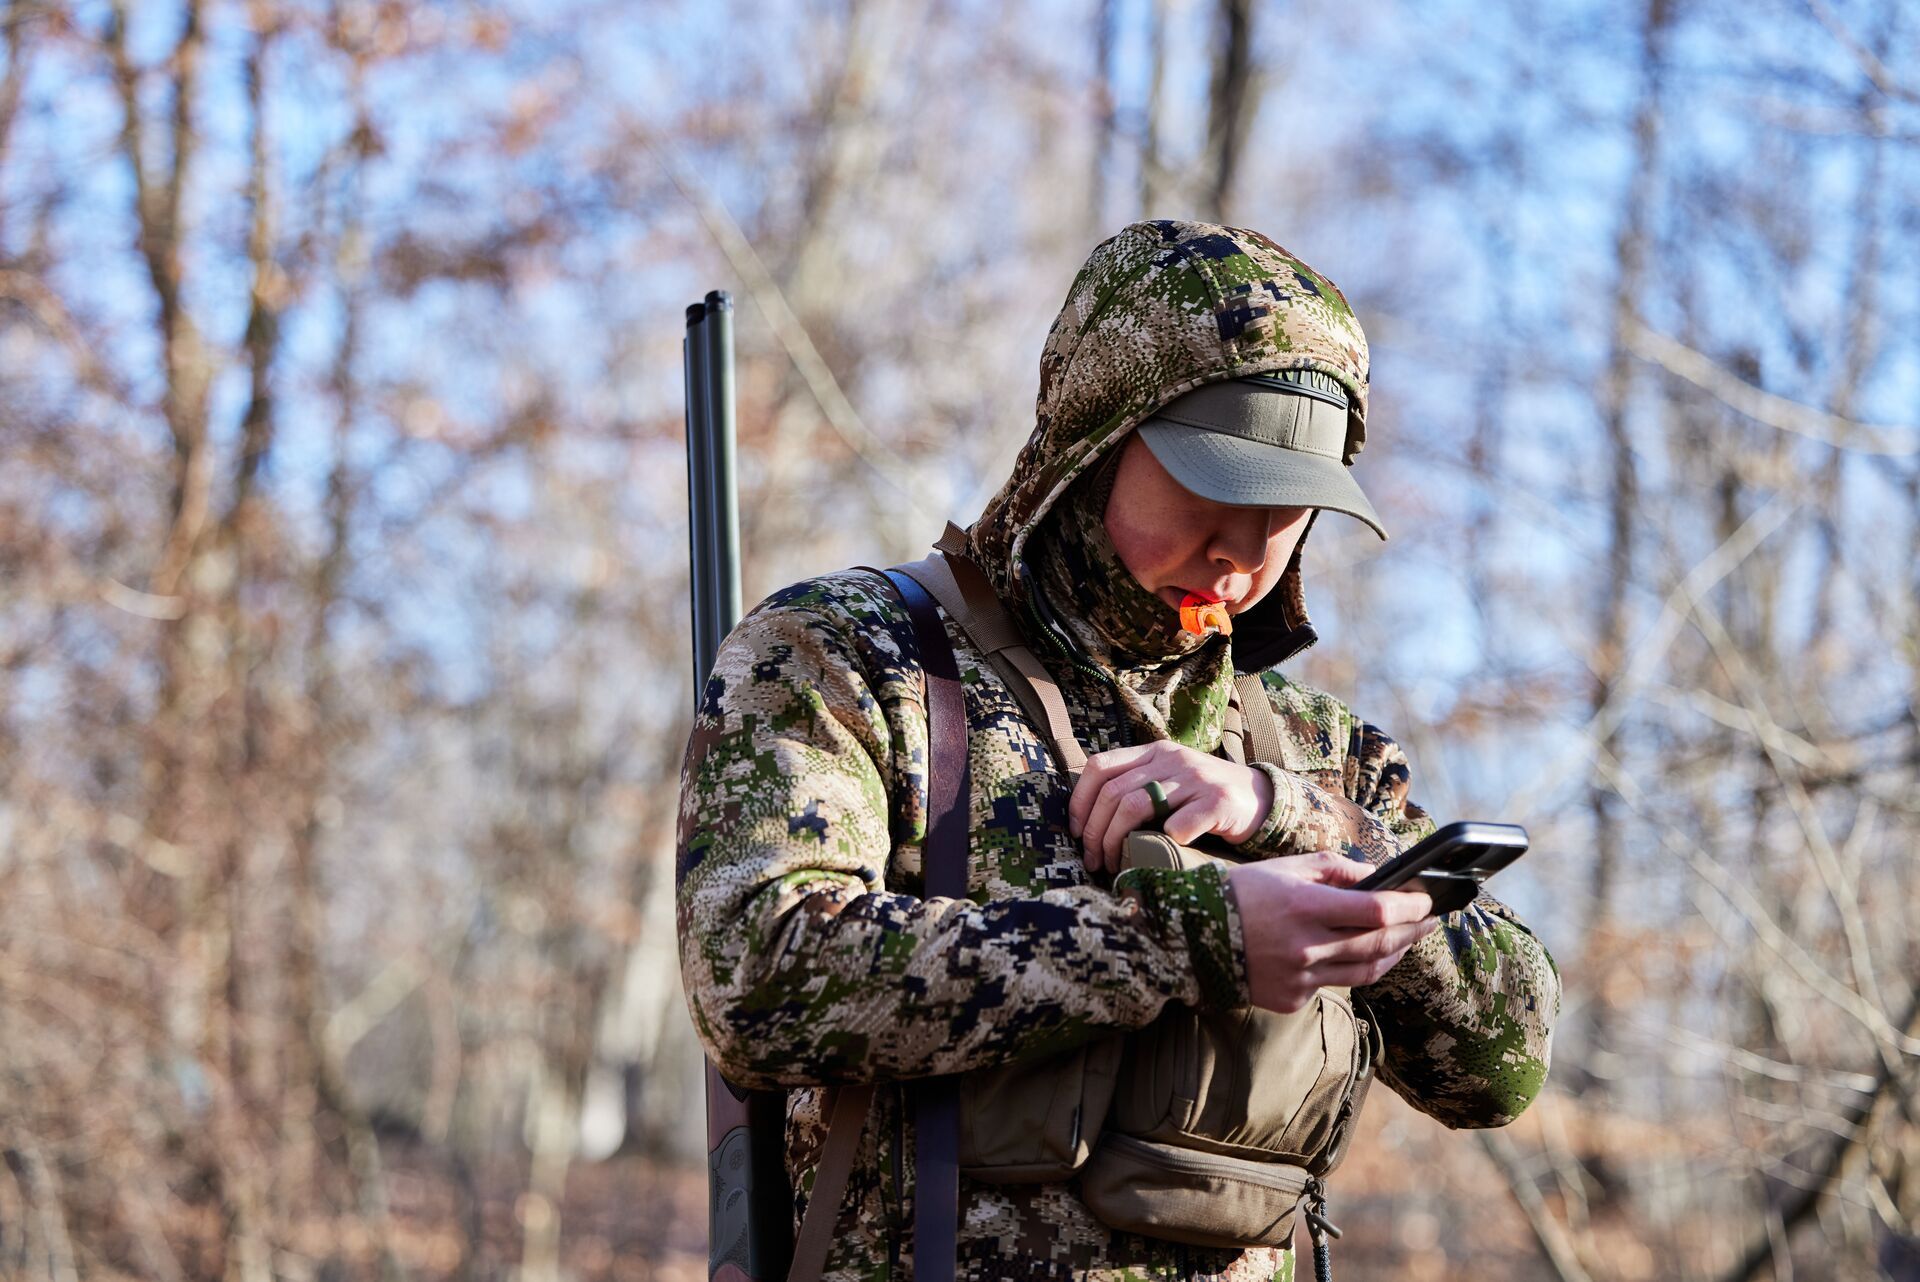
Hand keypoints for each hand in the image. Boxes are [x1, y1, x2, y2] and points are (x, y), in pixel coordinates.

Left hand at [1068, 741, 1274, 873]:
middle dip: (1095, 831)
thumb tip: (1086, 818)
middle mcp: (1172, 759)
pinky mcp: (1219, 802)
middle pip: (1114, 793)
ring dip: (1117, 841)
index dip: (1080, 800)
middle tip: (1093, 860)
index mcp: (1154, 752)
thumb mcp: (1169, 780)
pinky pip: (1180, 824)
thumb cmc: (1204, 797)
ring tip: (1114, 865)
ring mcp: (1196, 779)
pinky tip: (1162, 854)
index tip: (1075, 831)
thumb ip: (1136, 786)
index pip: (1100, 766)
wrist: (1261, 798)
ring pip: (1137, 806)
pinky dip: (1165, 841)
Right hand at [1227, 852, 1435, 1012]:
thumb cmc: (1242, 894)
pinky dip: (1351, 968)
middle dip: (1412, 931)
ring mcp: (1300, 978)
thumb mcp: (1286, 868)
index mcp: (1304, 907)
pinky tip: (1358, 954)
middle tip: (1429, 921)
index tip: (1427, 900)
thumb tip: (1378, 877)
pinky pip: (1334, 984)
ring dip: (1392, 954)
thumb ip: (1335, 869)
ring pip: (1365, 971)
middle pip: (1379, 944)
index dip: (1410, 906)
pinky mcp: (1292, 999)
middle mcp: (1305, 947)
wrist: (1192, 938)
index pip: (1376, 910)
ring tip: (1405, 940)